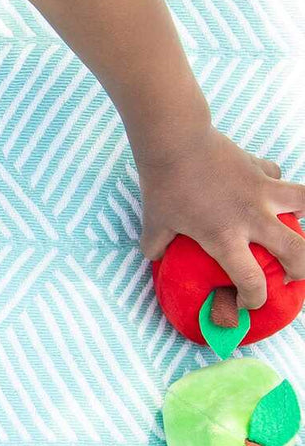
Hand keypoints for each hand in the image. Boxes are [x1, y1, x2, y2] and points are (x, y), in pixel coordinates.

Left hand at [139, 128, 304, 309]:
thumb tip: (154, 256)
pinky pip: (280, 178)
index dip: (253, 299)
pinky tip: (269, 190)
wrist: (176, 142)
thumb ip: (156, 245)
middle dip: (299, 271)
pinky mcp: (261, 168)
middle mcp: (252, 218)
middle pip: (297, 252)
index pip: (251, 281)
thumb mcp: (154, 223)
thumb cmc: (164, 185)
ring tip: (296, 231)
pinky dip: (279, 186)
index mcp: (225, 238)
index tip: (247, 303)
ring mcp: (262, 191)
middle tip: (289, 275)